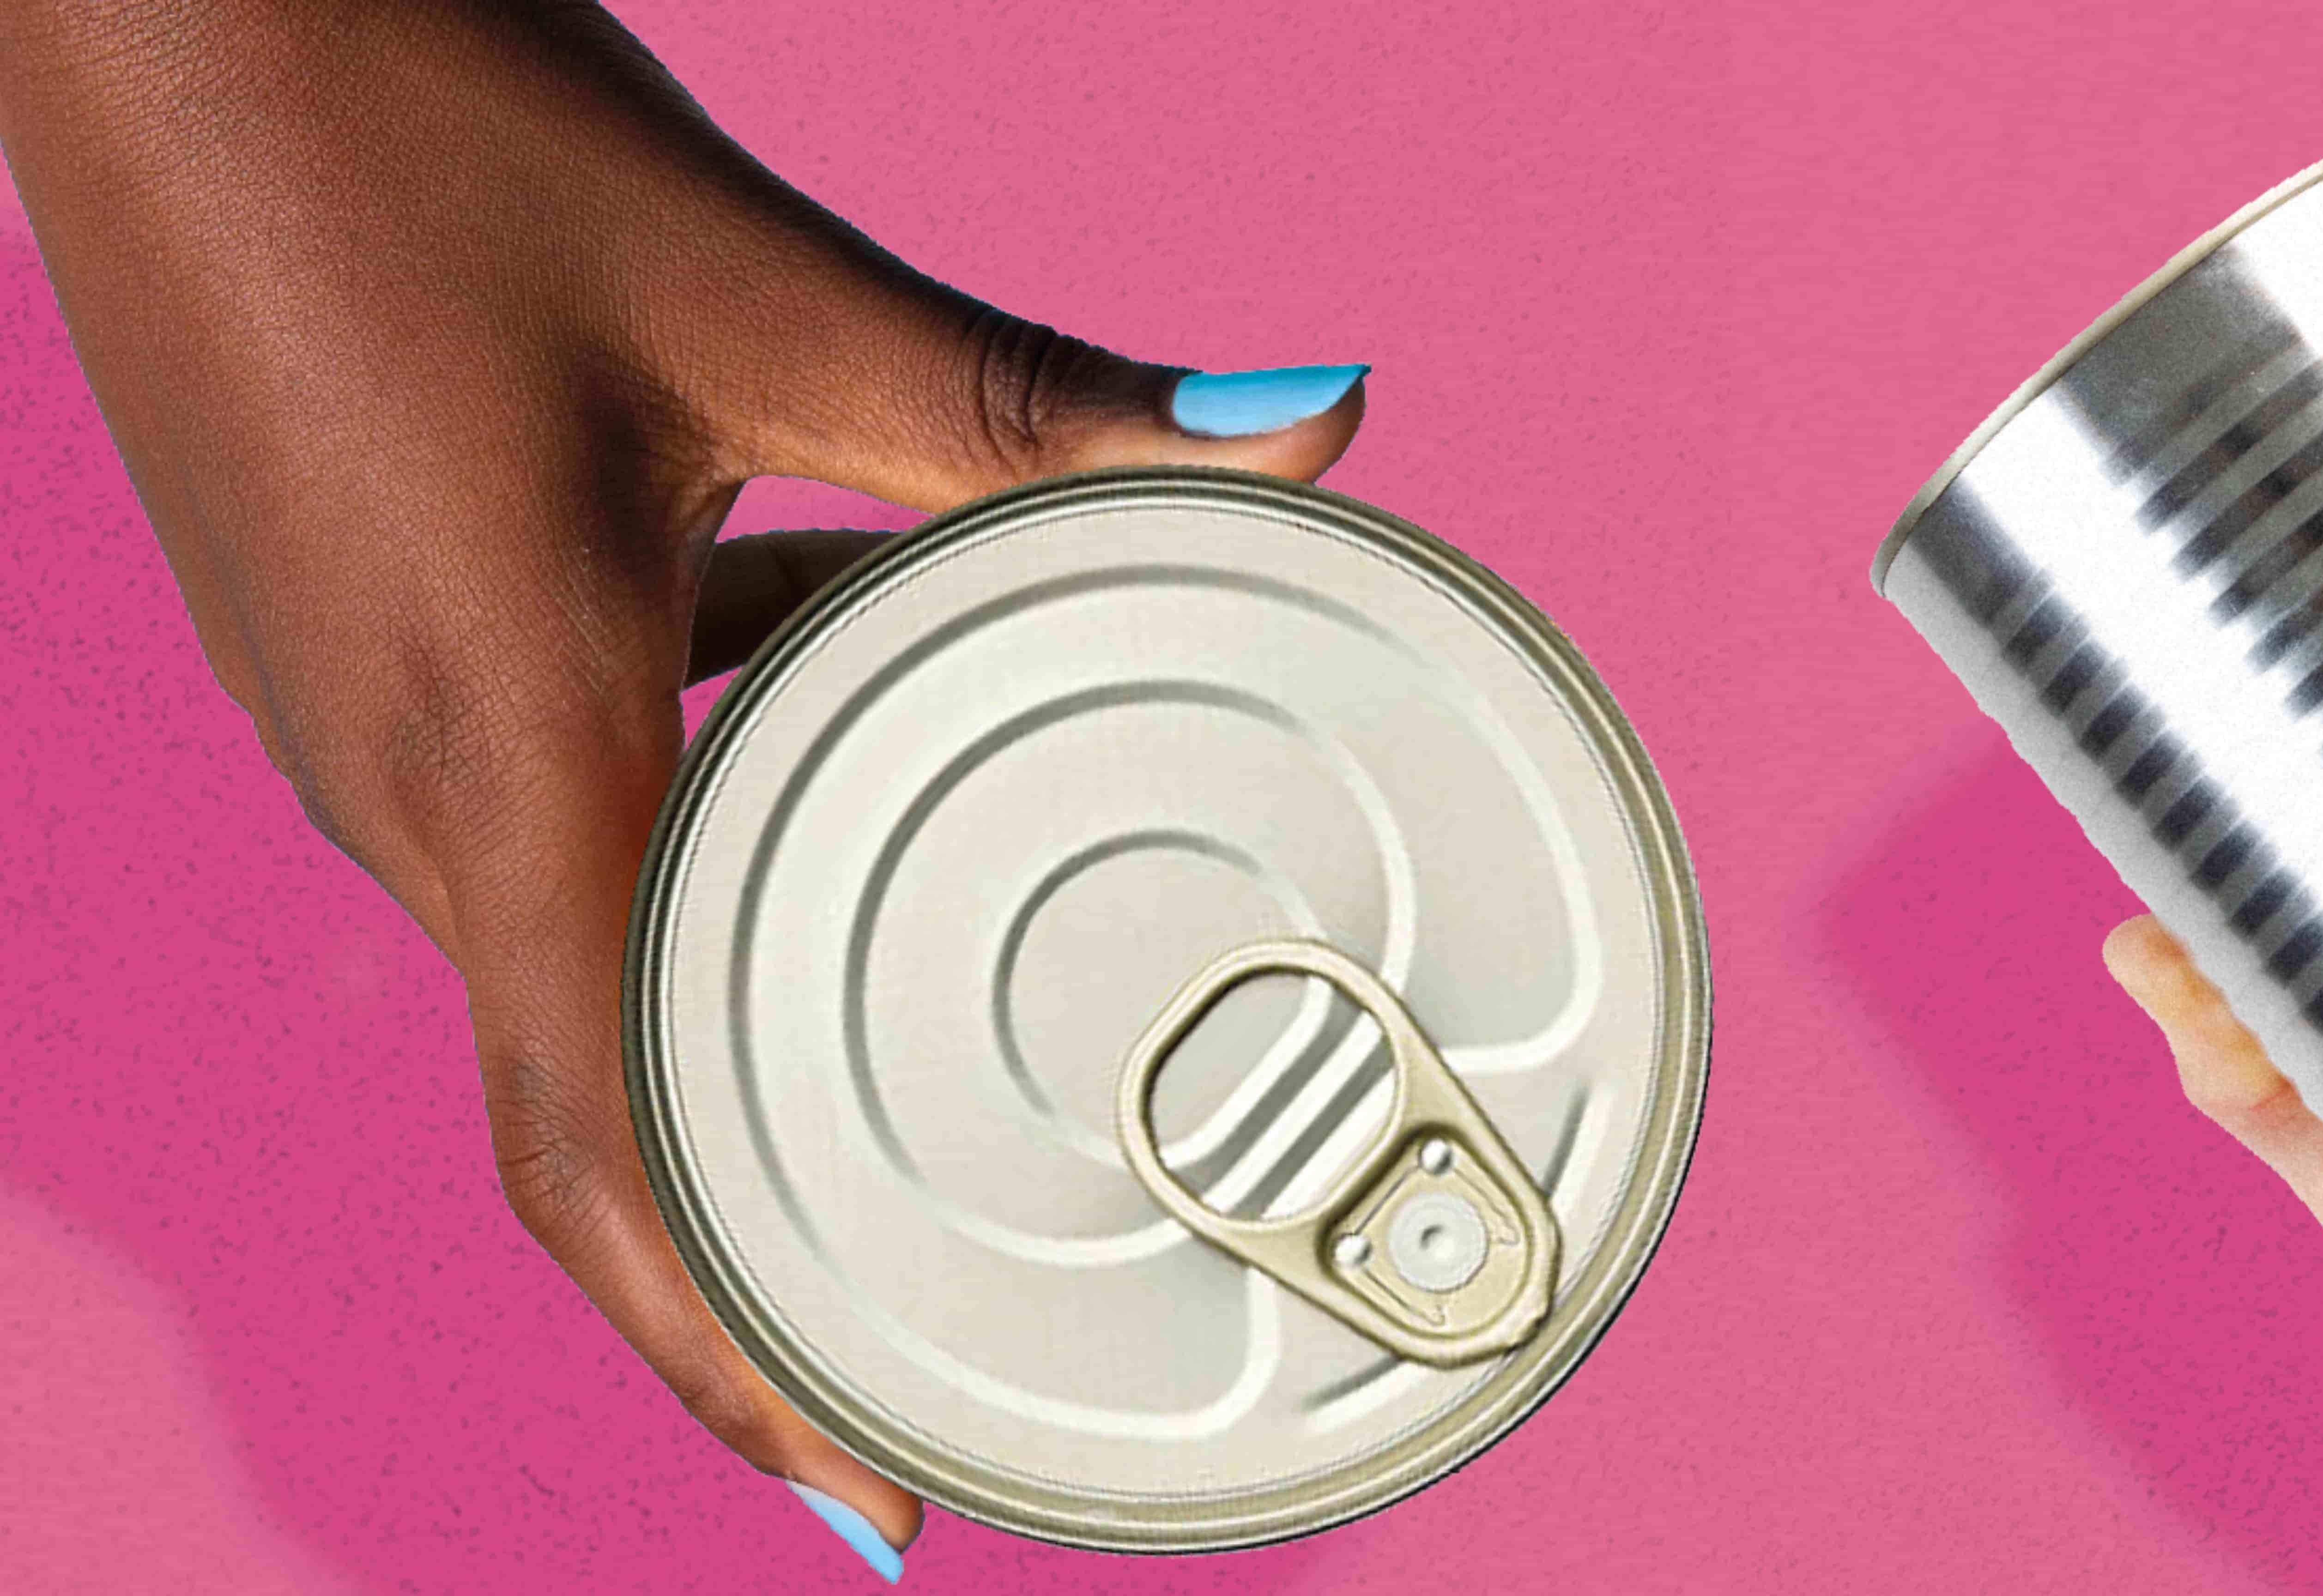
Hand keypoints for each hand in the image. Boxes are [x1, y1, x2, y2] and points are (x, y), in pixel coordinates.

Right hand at [0, 0, 1366, 1570]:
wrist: (155, 1)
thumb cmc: (418, 130)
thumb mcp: (761, 288)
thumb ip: (1035, 396)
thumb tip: (1303, 420)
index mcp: (503, 748)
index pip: (604, 1159)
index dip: (731, 1361)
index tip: (866, 1500)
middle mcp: (411, 780)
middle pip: (591, 1109)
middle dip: (754, 1256)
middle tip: (932, 1334)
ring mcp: (365, 721)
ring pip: (576, 946)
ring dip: (727, 1019)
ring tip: (899, 1053)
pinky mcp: (365, 644)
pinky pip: (542, 810)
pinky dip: (683, 829)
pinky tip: (810, 706)